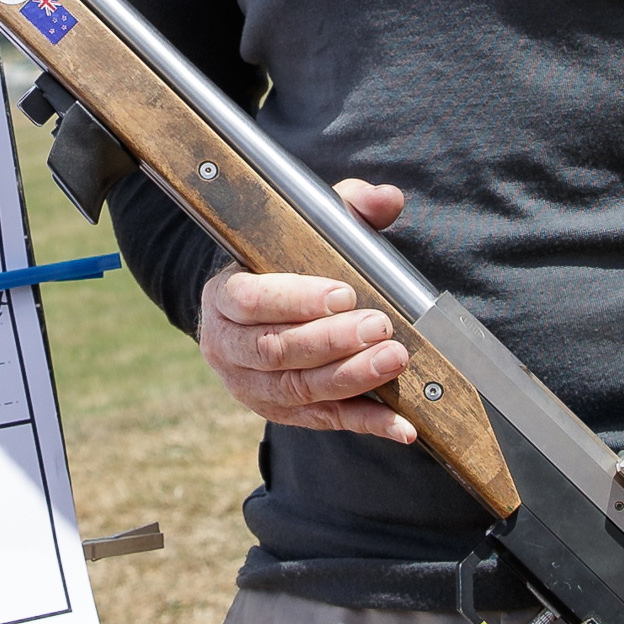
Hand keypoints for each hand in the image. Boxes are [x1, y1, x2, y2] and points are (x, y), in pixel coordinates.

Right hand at [193, 180, 415, 443]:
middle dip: (331, 341)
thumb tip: (387, 199)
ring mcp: (249, 386)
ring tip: (393, 360)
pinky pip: (323, 420)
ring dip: (350, 377)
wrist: (255, 312)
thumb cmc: (284, 266)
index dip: (296, 300)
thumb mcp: (304, 231)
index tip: (345, 294)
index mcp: (222, 296)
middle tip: (379, 326)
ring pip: (297, 389)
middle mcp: (226, 346)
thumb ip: (345, 209)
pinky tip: (402, 425)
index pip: (249, 300)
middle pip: (274, 350)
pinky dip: (365, 422)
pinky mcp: (279, 413)